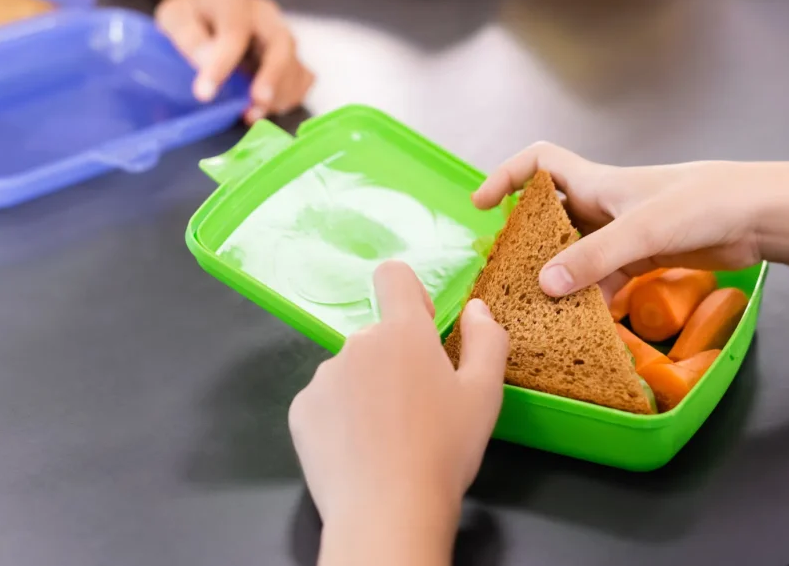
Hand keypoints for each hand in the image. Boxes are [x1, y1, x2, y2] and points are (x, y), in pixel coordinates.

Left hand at [155, 0, 313, 123]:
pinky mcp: (291, 58)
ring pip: (295, 65)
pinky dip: (289, 98)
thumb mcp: (175, 16)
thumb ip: (187, 36)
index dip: (221, 65)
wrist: (213, 10)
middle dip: (272, 76)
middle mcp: (266, 17)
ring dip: (279, 95)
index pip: (234, 32)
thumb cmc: (193, 16)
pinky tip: (265, 110)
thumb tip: (206, 61)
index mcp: (235, 3)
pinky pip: (302, 79)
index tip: (204, 94)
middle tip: (256, 102)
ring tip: (251, 114)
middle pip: (282, 44)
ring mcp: (282, 37)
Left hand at [289, 262, 508, 560]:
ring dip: (367, 391)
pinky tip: (360, 451)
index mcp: (403, 332)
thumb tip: (476, 308)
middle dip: (395, 361)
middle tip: (417, 410)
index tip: (423, 328)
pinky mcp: (301, 410)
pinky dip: (341, 419)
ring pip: (351, 370)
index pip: (393, 276)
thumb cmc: (444, 451)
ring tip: (388, 438)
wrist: (387, 512)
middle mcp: (357, 343)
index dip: (409, 294)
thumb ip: (487, 340)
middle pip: (378, 336)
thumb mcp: (485, 394)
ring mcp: (324, 376)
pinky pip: (326, 402)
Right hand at [472, 143, 768, 299]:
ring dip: (561, 277)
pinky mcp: (644, 258)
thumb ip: (593, 258)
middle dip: (528, 241)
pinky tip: (587, 319)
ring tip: (542, 308)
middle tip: (508, 272)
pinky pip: (603, 277)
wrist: (758, 216)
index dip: (507, 177)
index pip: (539, 163)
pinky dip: (592, 296)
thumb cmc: (702, 203)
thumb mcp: (641, 230)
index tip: (482, 205)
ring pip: (576, 253)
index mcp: (597, 182)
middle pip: (551, 217)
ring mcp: (624, 233)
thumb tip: (544, 286)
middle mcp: (604, 205)